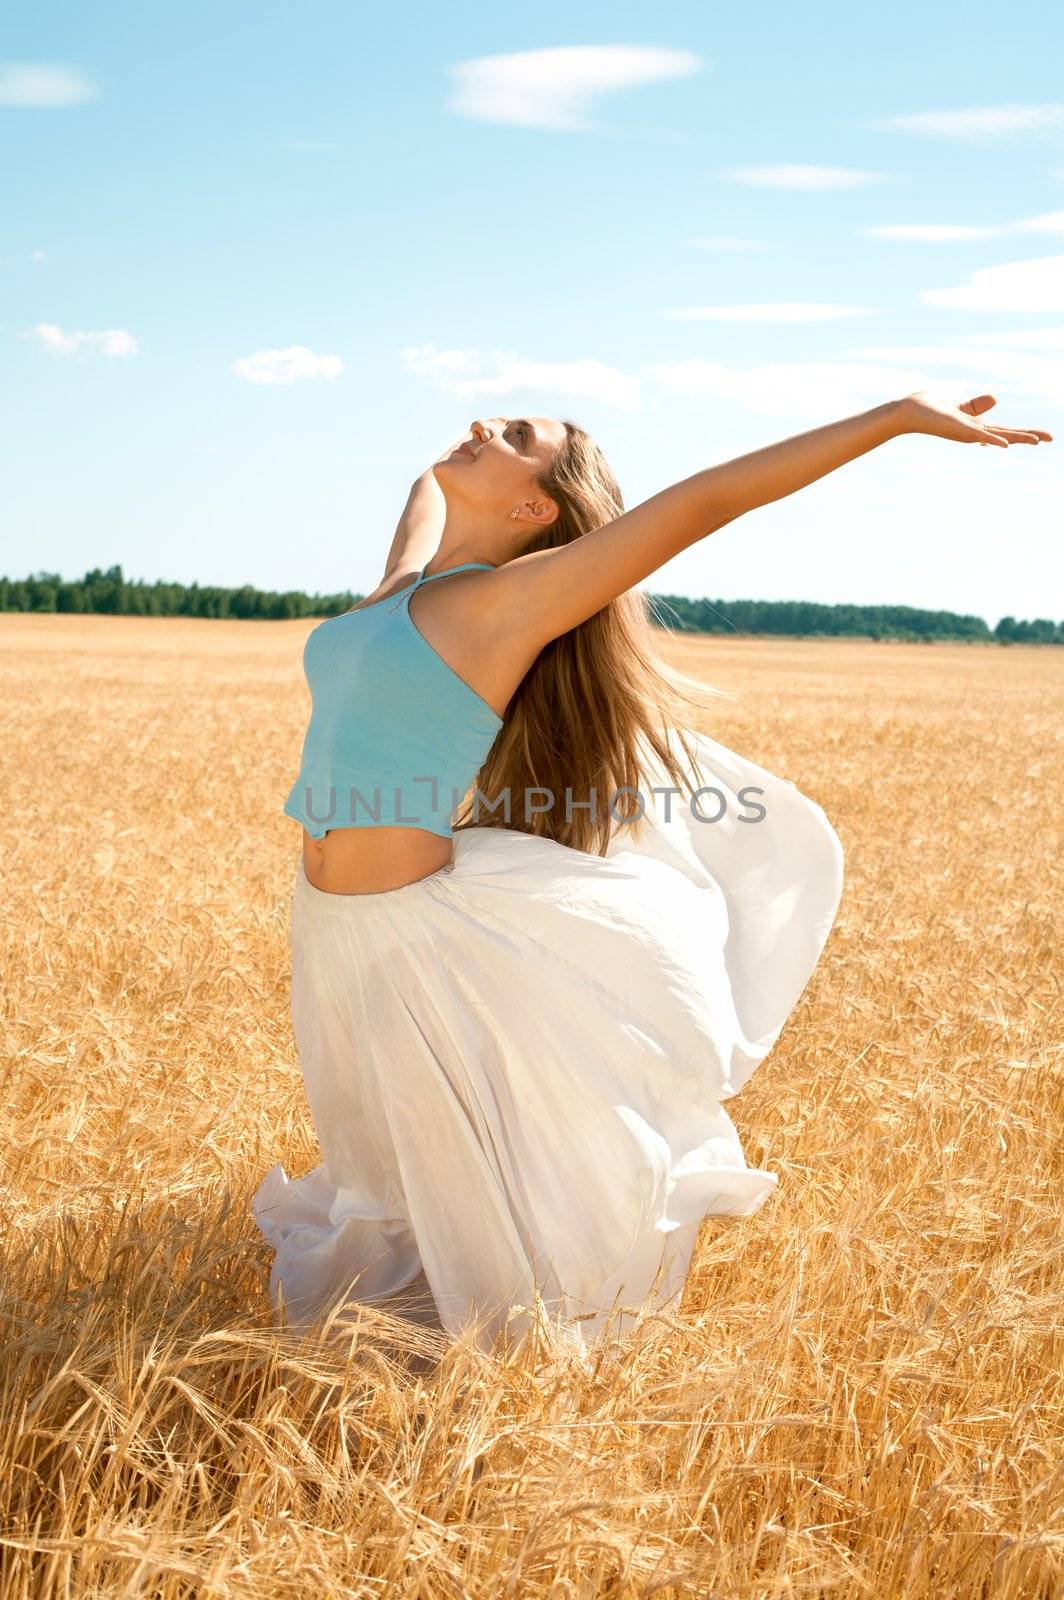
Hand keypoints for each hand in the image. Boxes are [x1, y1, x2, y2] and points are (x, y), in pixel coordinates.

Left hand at [896, 390, 1052, 447]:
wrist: (907, 412)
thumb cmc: (928, 409)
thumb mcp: (958, 406)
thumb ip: (975, 406)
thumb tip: (996, 399)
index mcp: (974, 427)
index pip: (1003, 430)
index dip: (1022, 433)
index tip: (1041, 437)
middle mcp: (973, 432)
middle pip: (1006, 434)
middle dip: (1028, 436)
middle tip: (1050, 438)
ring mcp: (966, 431)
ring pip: (997, 435)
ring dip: (1017, 438)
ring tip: (1037, 440)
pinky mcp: (957, 428)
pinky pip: (978, 435)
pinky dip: (992, 440)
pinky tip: (1006, 444)